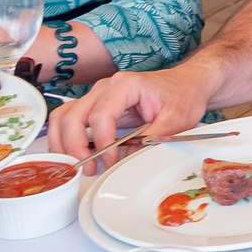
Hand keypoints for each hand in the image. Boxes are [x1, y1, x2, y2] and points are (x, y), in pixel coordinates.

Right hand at [45, 64, 213, 157]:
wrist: (187, 83)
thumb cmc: (183, 95)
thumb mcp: (176, 119)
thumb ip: (152, 138)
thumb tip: (128, 158)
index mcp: (126, 85)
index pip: (101, 114)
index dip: (102, 141)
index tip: (110, 160)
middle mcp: (106, 87)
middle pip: (73, 115)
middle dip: (75, 146)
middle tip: (88, 168)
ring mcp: (98, 95)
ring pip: (64, 116)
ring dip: (65, 143)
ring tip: (79, 164)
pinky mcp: (96, 106)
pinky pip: (70, 119)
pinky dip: (67, 138)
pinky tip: (78, 155)